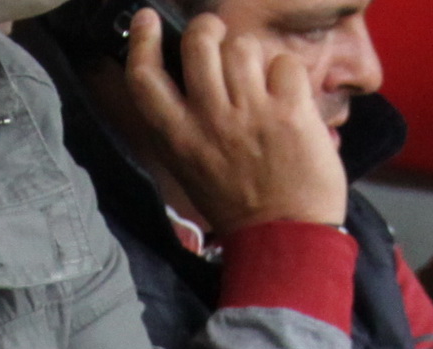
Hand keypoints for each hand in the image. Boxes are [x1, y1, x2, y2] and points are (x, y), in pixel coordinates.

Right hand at [121, 8, 347, 234]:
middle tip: (218, 39)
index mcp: (178, 138)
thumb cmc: (239, 207)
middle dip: (208, 30)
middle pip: (197, 43)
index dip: (143, 40)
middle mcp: (209, 121)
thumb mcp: (190, 169)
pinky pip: (284, 64)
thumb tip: (184, 78)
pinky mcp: (289, 113)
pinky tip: (288, 98)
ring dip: (252, 56)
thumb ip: (183, 124)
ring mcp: (250, 115)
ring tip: (258, 80)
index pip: (145, 76)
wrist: (284, 242)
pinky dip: (287, 75)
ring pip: (242, 47)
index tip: (148, 20)